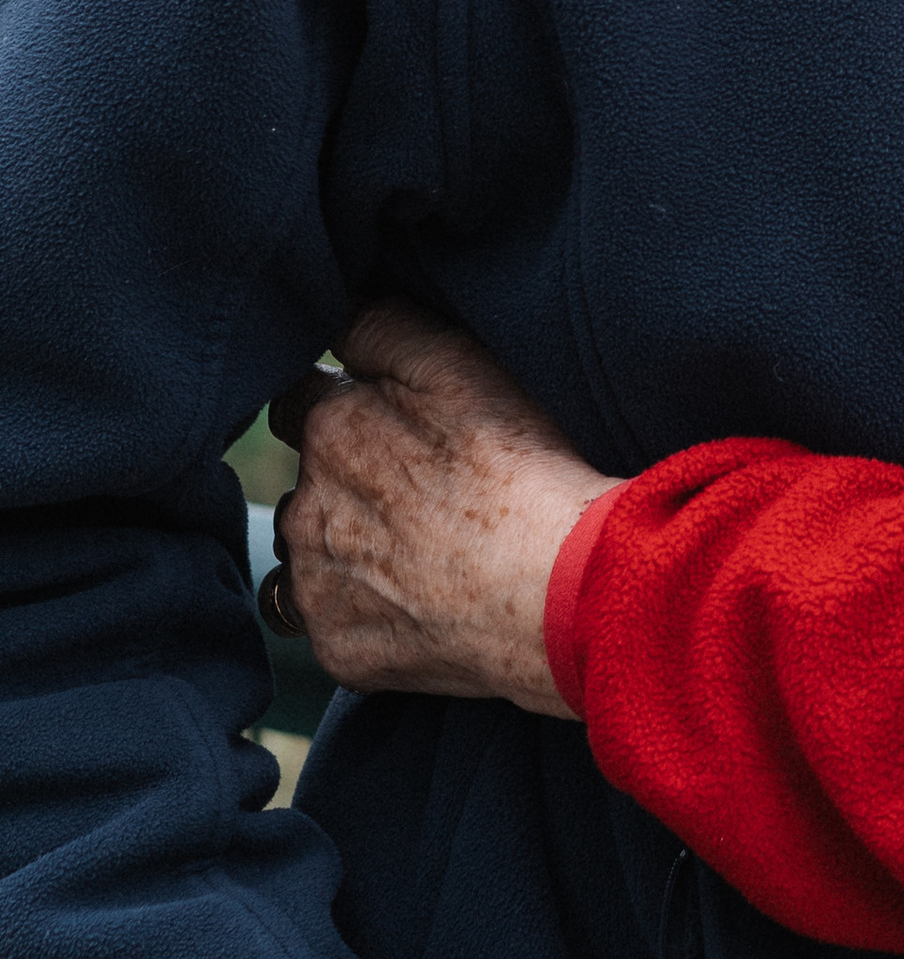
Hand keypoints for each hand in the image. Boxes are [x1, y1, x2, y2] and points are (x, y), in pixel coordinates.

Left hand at [267, 299, 617, 717]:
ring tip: (413, 547)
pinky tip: (408, 599)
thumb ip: (381, 326)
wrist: (552, 587)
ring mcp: (315, 583)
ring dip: (338, 543)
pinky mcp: (335, 647)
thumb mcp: (458, 361)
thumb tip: (336, 311)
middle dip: (341, 478)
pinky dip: (352, 607)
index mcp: (330, 428)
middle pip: (305, 479)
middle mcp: (305, 507)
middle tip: (415, 488)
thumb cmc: (515, 463)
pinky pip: (320, 620)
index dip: (338, 402)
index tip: (380, 418)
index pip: (296, 399)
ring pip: (303, 552)